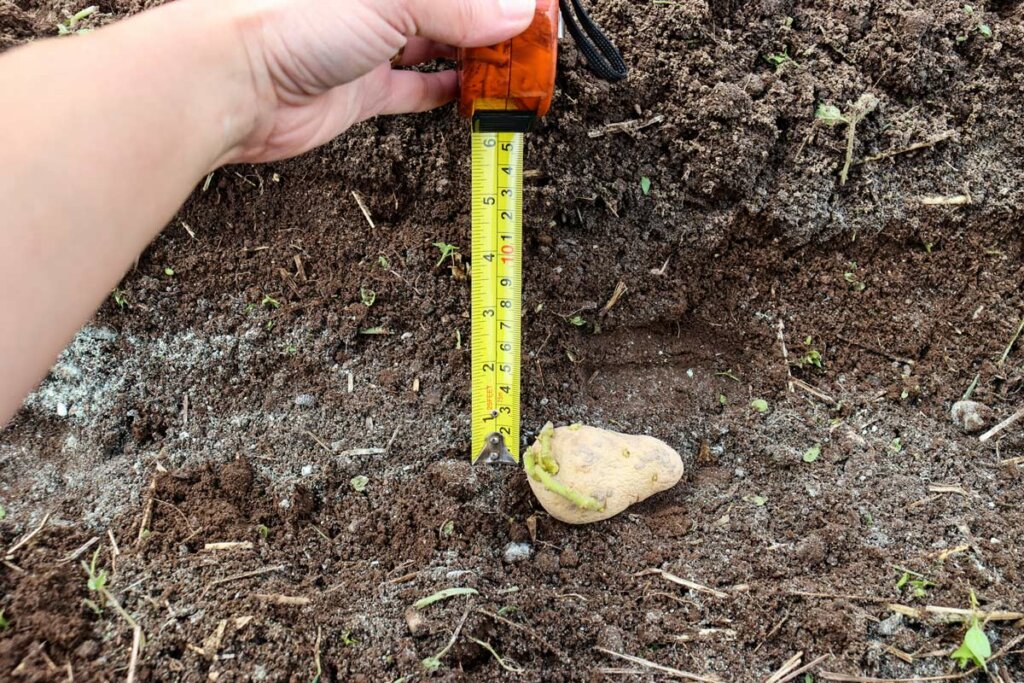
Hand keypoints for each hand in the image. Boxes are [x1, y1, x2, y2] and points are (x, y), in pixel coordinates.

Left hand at [228, 0, 536, 162]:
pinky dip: (446, 90)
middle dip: (494, 22)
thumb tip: (517, 11)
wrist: (231, 82)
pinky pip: (416, 87)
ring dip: (478, 56)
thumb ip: (458, 6)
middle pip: (453, 6)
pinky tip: (473, 92)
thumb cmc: (286, 19)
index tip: (536, 7)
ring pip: (440, 43)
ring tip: (514, 68)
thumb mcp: (390, 0)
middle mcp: (374, 0)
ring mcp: (369, 41)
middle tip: (533, 43)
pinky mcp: (361, 87)